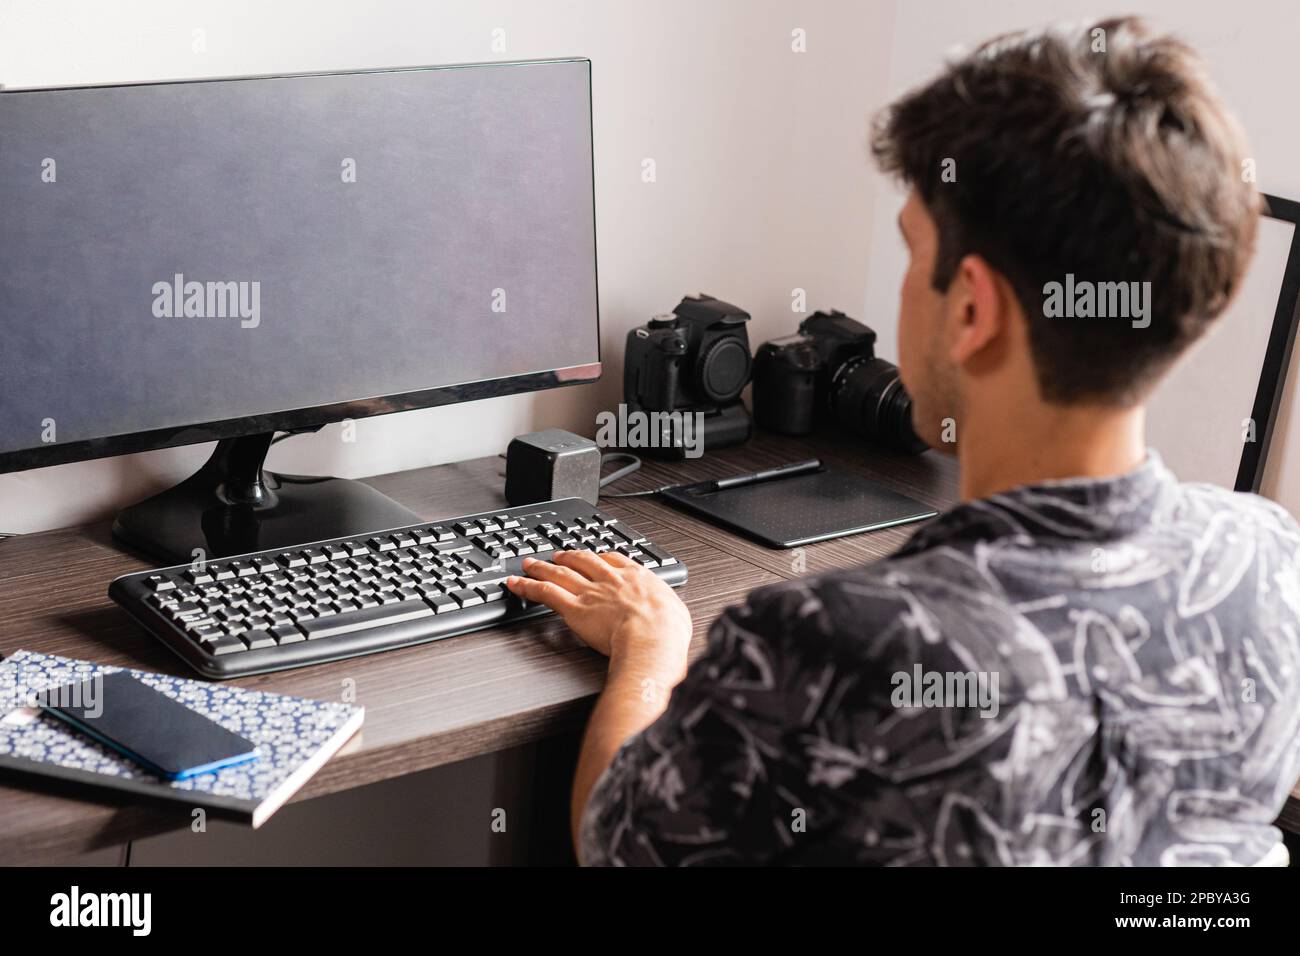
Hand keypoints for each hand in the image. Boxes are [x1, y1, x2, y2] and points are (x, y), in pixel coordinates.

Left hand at [505, 550, 691, 672]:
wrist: (652, 639)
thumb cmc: (667, 632)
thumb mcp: (676, 614)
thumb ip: (669, 611)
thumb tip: (672, 618)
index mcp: (637, 578)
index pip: (614, 560)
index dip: (600, 557)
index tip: (593, 557)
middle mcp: (611, 580)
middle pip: (583, 561)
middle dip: (568, 556)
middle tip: (557, 554)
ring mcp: (590, 592)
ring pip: (560, 573)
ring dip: (542, 566)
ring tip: (529, 563)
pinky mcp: (574, 609)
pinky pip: (545, 593)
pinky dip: (528, 586)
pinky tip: (516, 584)